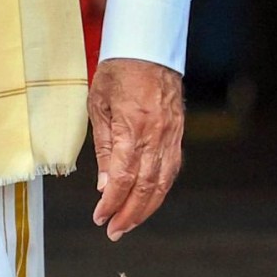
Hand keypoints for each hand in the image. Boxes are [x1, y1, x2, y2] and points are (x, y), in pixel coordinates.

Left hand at [87, 58, 183, 240]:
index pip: (123, 178)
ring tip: (129, 222)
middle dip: (129, 214)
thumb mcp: (98, 104)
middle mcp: (155, 136)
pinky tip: (150, 199)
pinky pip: (171, 169)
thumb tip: (104, 183)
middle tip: (114, 230)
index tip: (100, 217)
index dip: (112, 203)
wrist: (148, 46)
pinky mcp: (178, 134)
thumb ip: (103, 146)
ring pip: (162, 183)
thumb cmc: (118, 69)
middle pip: (145, 188)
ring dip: (146, 208)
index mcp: (132, 127)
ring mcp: (170, 136)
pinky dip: (160, 189)